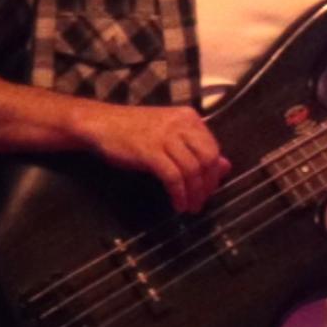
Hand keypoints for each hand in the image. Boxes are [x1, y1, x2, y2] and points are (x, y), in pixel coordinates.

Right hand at [89, 99, 231, 215]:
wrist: (100, 124)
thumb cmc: (135, 130)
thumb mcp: (170, 135)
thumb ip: (197, 148)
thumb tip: (226, 166)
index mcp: (189, 118)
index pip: (213, 148)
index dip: (214, 173)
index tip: (209, 190)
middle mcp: (180, 124)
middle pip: (208, 159)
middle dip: (208, 185)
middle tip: (201, 201)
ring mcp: (165, 137)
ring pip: (192, 169)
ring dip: (194, 193)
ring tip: (191, 207)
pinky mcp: (150, 152)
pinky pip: (174, 177)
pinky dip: (179, 194)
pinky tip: (178, 204)